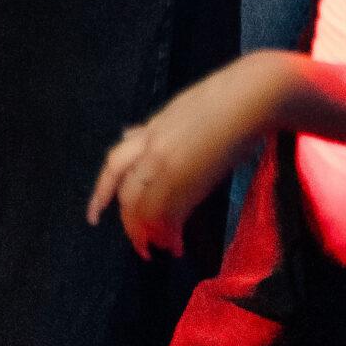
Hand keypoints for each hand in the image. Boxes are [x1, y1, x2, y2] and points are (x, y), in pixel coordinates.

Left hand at [88, 54, 292, 256]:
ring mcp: (170, 167)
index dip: (101, 193)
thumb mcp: (178, 111)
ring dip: (148, 234)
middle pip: (126, 194)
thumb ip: (153, 129)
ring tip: (161, 247)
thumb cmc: (223, 98)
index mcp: (150, 132)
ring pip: (143, 209)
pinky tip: (177, 243)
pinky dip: (169, 234)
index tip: (94, 214)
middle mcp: (152, 150)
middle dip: (130, 224)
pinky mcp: (192, 181)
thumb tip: (130, 134)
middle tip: (140, 244)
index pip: (114, 165)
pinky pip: (169, 216)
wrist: (250, 97)